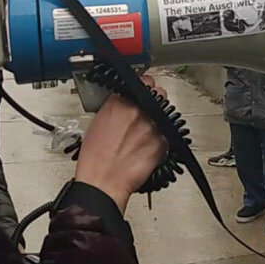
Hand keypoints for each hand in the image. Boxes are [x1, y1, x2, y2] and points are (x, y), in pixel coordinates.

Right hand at [73, 75, 168, 212]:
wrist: (103, 182)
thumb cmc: (96, 158)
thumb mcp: (98, 122)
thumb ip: (116, 107)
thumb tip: (125, 102)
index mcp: (120, 102)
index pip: (142, 81)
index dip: (144, 87)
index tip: (144, 91)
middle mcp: (139, 110)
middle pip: (158, 93)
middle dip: (155, 99)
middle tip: (147, 110)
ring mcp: (153, 125)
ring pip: (166, 112)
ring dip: (160, 117)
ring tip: (147, 131)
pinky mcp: (164, 142)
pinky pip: (168, 132)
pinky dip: (162, 136)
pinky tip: (148, 145)